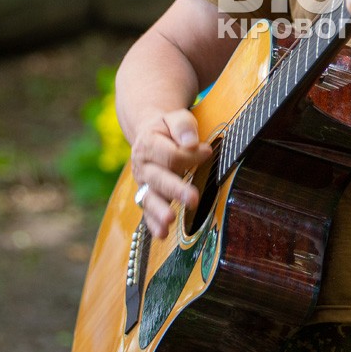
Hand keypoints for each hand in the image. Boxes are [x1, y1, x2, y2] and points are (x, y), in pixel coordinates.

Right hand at [129, 109, 212, 238]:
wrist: (150, 132)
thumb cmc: (168, 126)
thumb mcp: (175, 117)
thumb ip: (183, 125)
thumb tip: (191, 142)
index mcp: (148, 143)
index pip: (170, 155)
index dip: (190, 155)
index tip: (208, 151)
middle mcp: (142, 166)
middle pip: (159, 179)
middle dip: (176, 189)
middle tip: (193, 198)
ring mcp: (143, 183)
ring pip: (149, 199)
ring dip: (159, 210)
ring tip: (170, 219)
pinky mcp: (146, 196)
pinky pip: (147, 212)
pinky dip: (153, 224)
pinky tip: (162, 234)